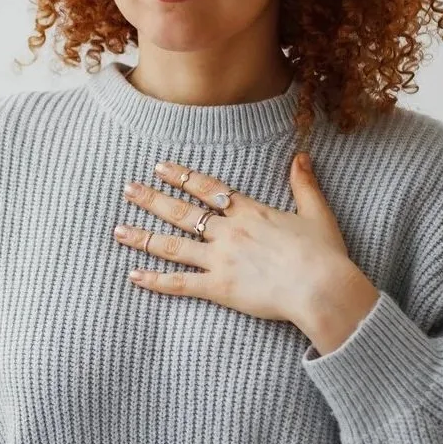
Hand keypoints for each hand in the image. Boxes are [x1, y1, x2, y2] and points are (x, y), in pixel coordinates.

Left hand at [114, 152, 379, 345]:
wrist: (321, 287)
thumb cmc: (324, 254)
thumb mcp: (317, 213)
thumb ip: (304, 184)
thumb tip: (302, 156)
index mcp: (249, 212)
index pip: (207, 189)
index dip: (182, 177)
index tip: (160, 167)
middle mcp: (229, 232)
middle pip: (182, 212)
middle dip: (152, 199)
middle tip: (127, 189)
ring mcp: (220, 259)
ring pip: (173, 245)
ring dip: (143, 236)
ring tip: (118, 230)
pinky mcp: (219, 288)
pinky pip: (180, 283)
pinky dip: (155, 280)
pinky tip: (134, 276)